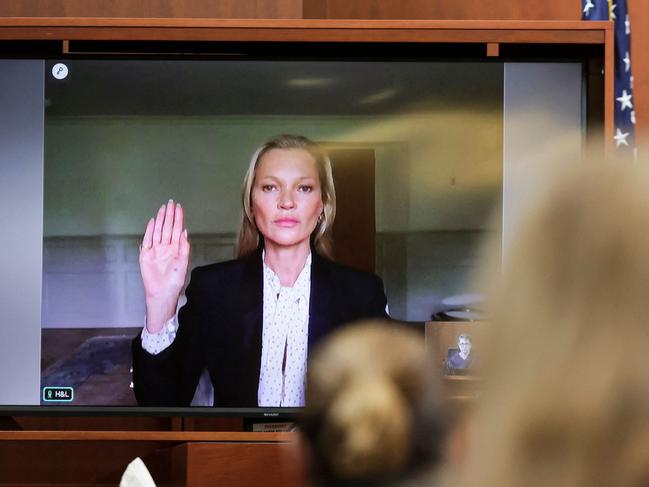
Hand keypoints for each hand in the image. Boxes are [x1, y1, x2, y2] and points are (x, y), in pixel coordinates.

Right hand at [139, 200, 189, 332]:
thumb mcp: (183, 263)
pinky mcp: (146, 254)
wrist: (162, 292)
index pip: (177, 230)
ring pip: (158, 231)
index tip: (179, 208)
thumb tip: (185, 232)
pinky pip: (148, 239)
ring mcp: (155, 249)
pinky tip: (153, 221)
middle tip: (171, 203)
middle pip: (167, 227)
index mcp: (176, 248)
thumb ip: (184, 248)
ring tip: (163, 208)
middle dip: (170, 215)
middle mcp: (166, 247)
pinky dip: (150, 230)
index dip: (178, 218)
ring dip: (161, 219)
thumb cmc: (174, 280)